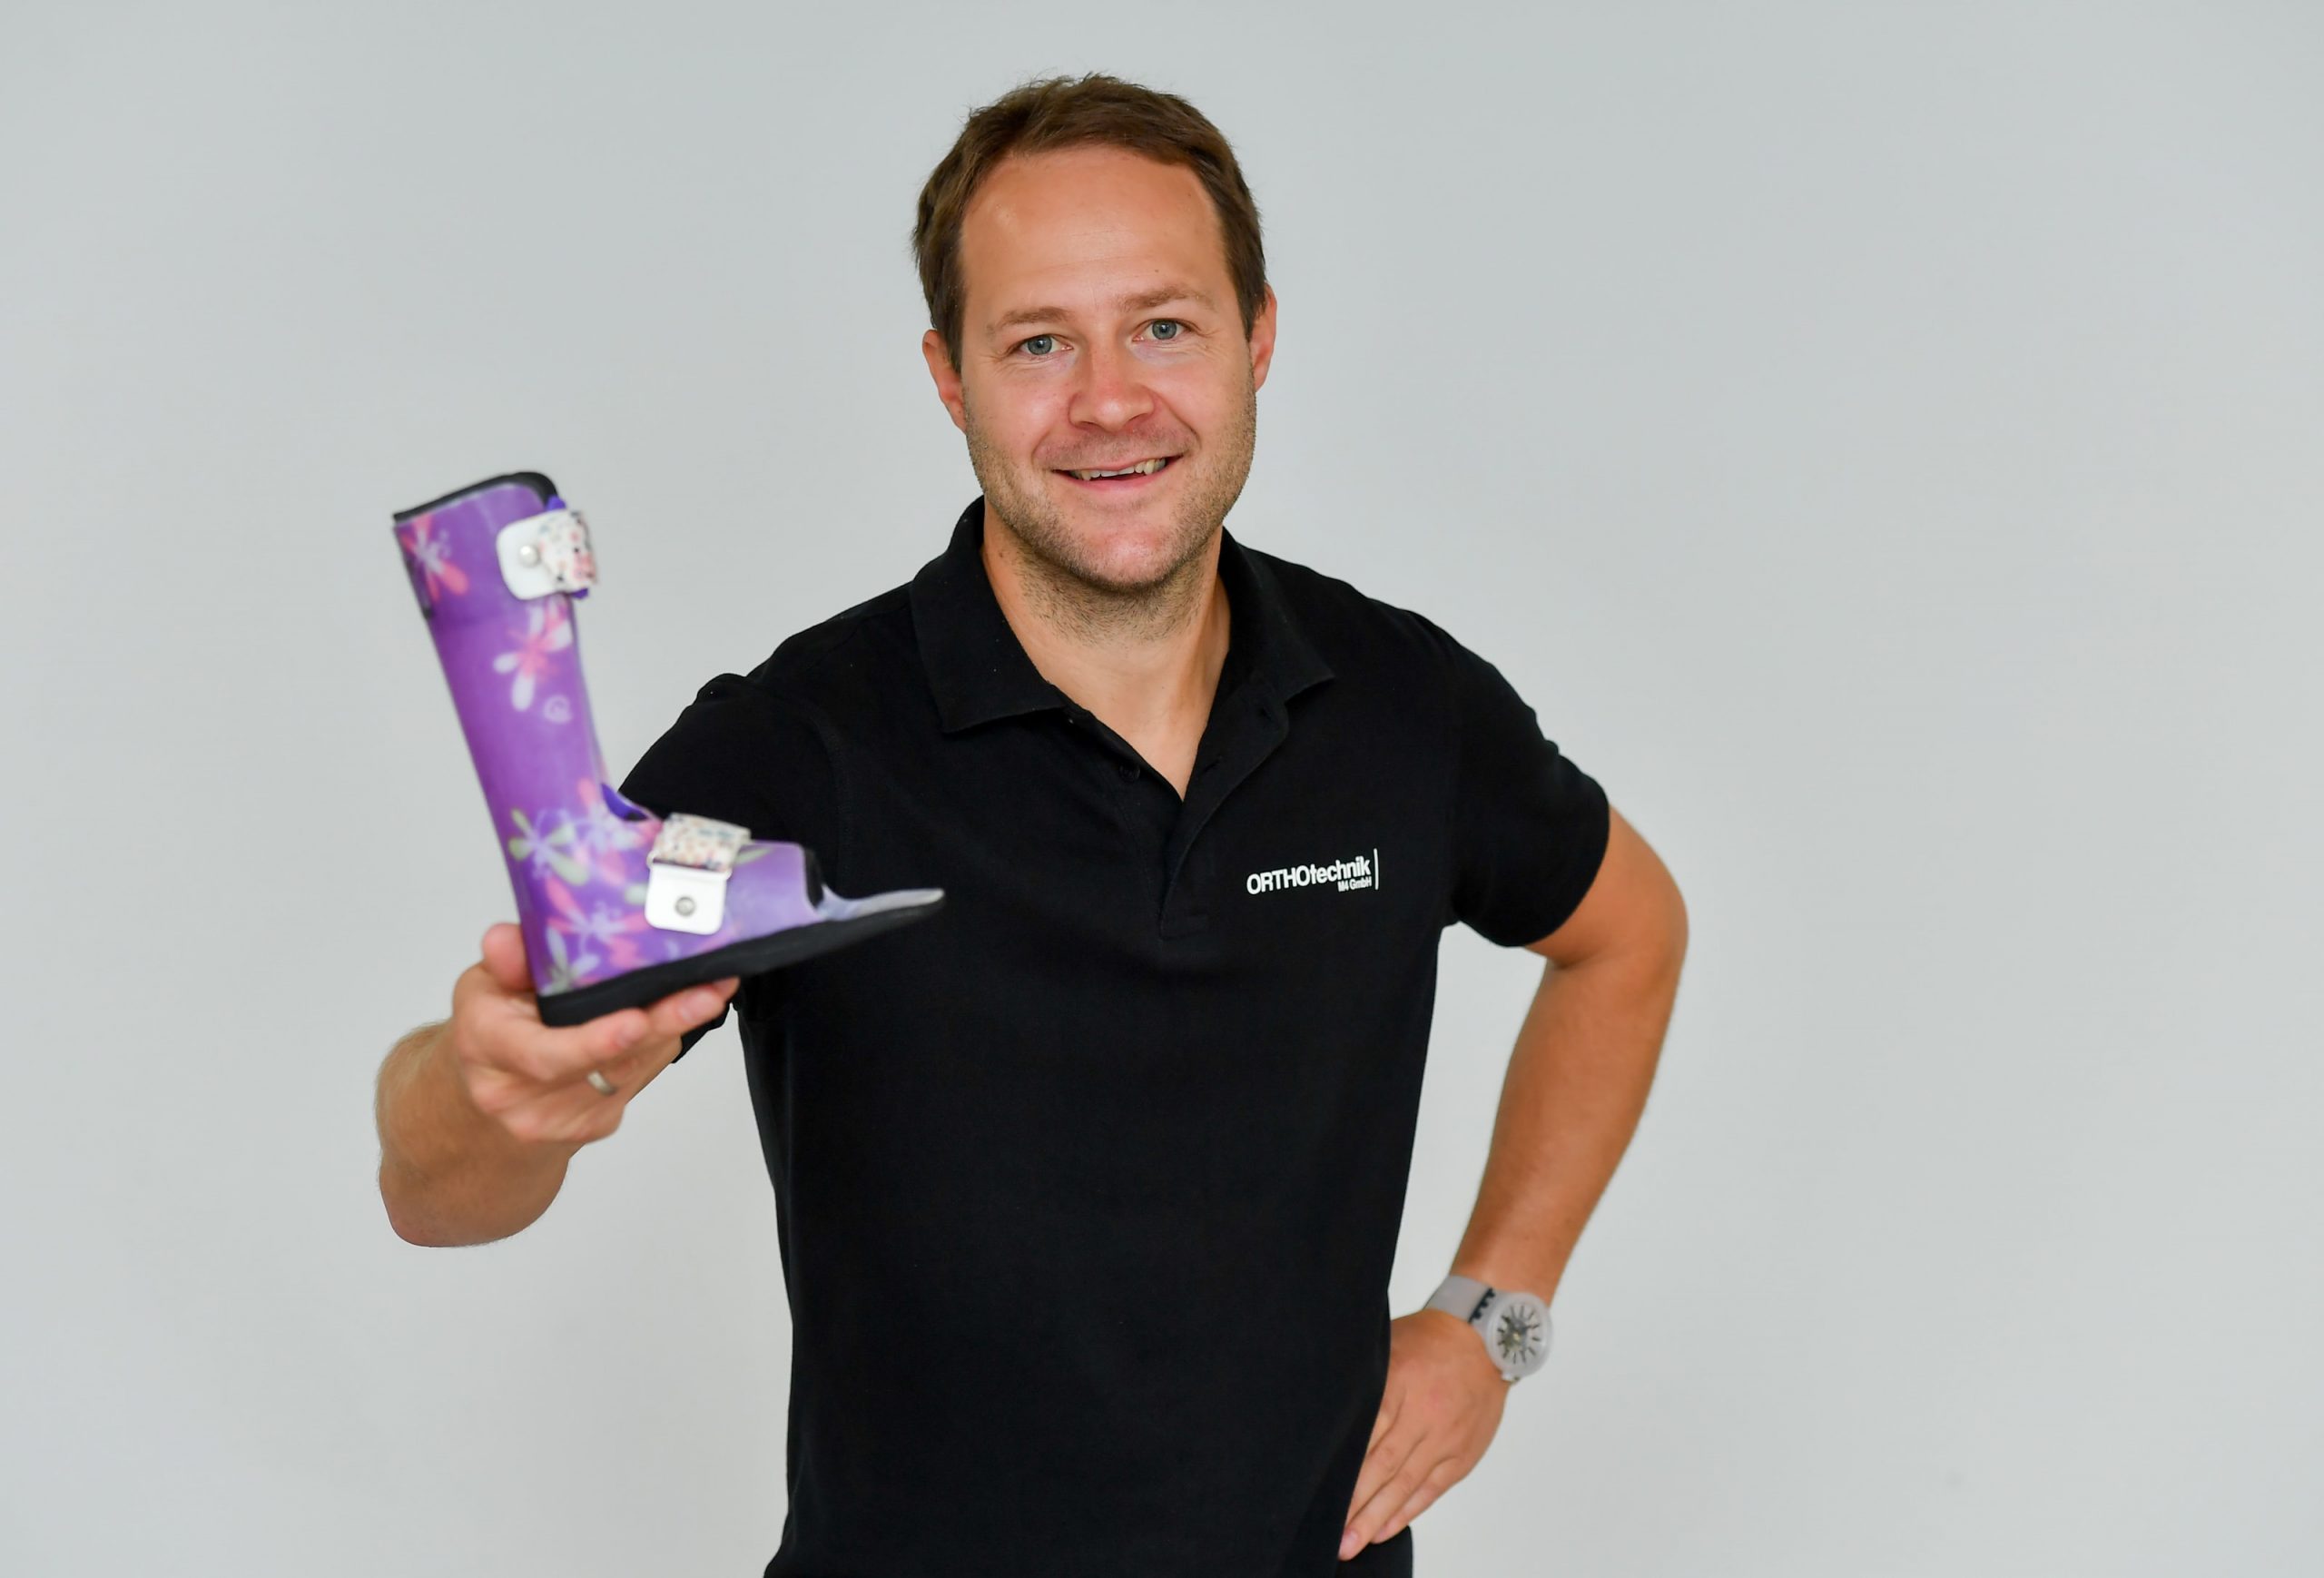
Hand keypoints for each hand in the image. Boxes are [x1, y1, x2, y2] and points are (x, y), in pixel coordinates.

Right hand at [446, 922, 735, 1146]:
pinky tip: (676, 1015)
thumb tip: (507, 939)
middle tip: (707, 992)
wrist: (489, 1099)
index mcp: (489, 1049)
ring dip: (672, 1029)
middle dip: (662, 1024)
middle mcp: (523, 1095)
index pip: (545, 1054)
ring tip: (708, 990)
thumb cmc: (491, 1031)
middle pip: (607, 1064)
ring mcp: (561, 1118)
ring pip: (633, 1069)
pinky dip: (658, 1044)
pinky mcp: (597, 1123)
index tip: (636, 1021)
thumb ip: (505, 961)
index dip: (594, 1041)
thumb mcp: (484, 984)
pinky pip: (641, 1078)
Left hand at [1340, 1308, 1508, 1559]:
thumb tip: (1326, 1407)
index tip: (1319, 1493)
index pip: (1366, 1433)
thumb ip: (1363, 1380)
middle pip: (1383, 1466)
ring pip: (1406, 1484)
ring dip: (1377, 1518)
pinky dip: (1407, 1511)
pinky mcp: (1461, 1454)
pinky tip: (1384, 1530)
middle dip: (1355, 1505)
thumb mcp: (1389, 1346)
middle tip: (1332, 1535)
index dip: (1344, 1469)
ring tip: (1352, 1544)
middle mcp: (1422, 1414)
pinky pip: (1431, 1489)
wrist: (1486, 1341)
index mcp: (1398, 1382)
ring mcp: (1444, 1437)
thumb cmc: (1429, 1341)